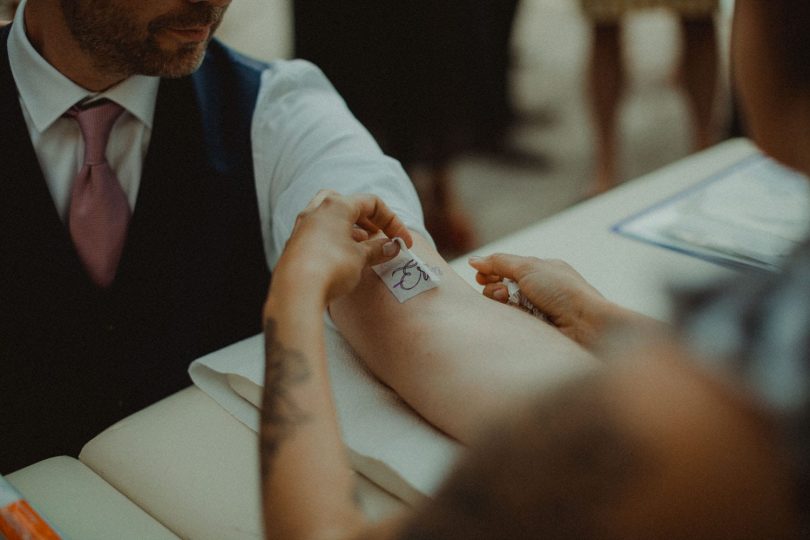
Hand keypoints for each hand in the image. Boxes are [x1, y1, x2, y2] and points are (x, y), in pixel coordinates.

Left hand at [273, 190, 412, 304]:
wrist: (296, 292)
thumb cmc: (332, 268)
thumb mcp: (361, 258)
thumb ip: (378, 249)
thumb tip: (392, 246)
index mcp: (336, 206)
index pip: (371, 203)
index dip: (392, 221)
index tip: (403, 242)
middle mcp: (315, 211)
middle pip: (345, 202)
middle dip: (364, 217)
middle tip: (376, 234)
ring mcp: (302, 227)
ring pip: (328, 217)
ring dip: (348, 228)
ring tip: (361, 246)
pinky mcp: (294, 246)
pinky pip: (317, 234)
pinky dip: (333, 239)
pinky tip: (341, 258)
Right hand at [469, 253, 619, 348]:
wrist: (585, 325)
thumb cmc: (564, 292)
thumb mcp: (529, 267)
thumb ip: (499, 262)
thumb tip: (475, 260)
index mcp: (542, 271)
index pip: (508, 269)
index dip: (491, 272)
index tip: (480, 276)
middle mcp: (539, 291)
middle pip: (501, 287)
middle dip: (494, 287)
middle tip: (499, 292)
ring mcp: (536, 312)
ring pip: (504, 306)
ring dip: (500, 301)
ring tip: (507, 302)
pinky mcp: (535, 331)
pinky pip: (511, 323)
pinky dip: (509, 318)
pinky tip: (513, 317)